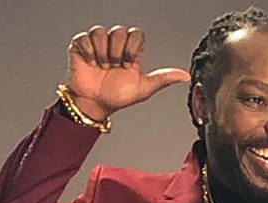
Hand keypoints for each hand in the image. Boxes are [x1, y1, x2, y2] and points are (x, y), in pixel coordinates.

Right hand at [67, 25, 190, 119]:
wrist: (97, 105)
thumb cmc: (119, 97)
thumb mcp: (144, 88)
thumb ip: (164, 78)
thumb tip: (186, 75)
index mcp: (131, 52)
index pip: (136, 34)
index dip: (132, 48)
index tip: (129, 65)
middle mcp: (115, 45)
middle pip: (119, 31)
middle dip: (118, 52)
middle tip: (115, 67)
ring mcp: (98, 45)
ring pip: (101, 32)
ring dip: (103, 53)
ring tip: (103, 67)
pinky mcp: (81, 46)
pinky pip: (85, 37)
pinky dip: (89, 52)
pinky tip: (92, 64)